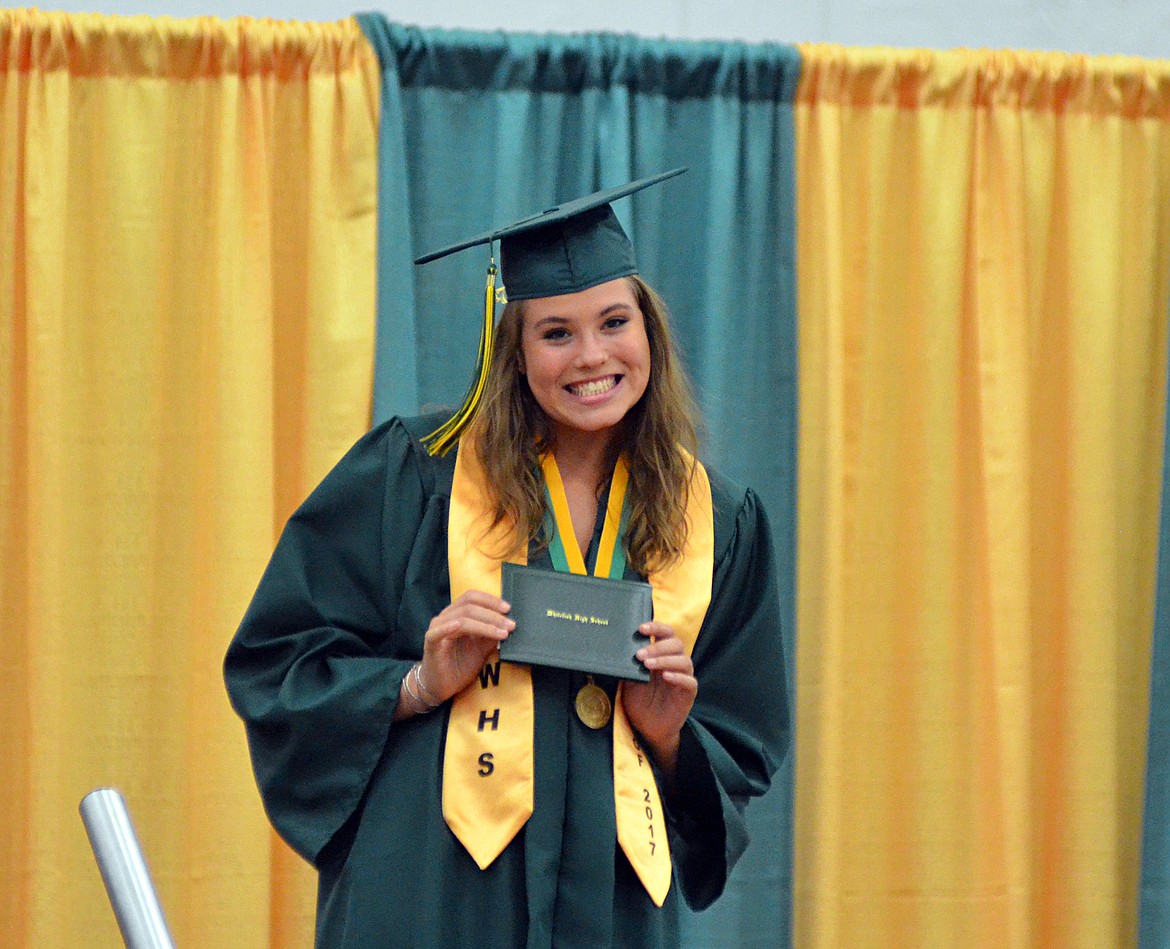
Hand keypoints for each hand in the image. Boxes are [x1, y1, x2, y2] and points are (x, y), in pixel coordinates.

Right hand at [418, 590, 513, 702]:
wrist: (442, 687)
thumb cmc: (460, 665)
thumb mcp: (482, 648)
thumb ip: (492, 634)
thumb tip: (509, 622)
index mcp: (456, 614)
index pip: (472, 597)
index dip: (490, 601)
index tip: (508, 609)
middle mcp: (446, 617)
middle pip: (469, 606)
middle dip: (493, 614)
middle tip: (510, 624)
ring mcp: (437, 628)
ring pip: (462, 618)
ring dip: (485, 624)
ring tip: (502, 633)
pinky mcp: (430, 642)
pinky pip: (440, 631)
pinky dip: (452, 627)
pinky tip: (468, 629)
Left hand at [620, 622, 696, 775]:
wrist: (647, 727)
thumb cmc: (639, 700)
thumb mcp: (629, 679)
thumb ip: (628, 664)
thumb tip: (615, 649)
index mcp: (662, 655)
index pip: (666, 633)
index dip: (656, 627)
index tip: (641, 628)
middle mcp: (675, 663)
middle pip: (676, 644)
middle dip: (658, 646)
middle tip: (640, 655)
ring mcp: (683, 677)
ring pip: (684, 660)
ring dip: (665, 659)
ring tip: (648, 665)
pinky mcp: (689, 693)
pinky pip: (690, 681)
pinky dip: (678, 677)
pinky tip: (666, 676)